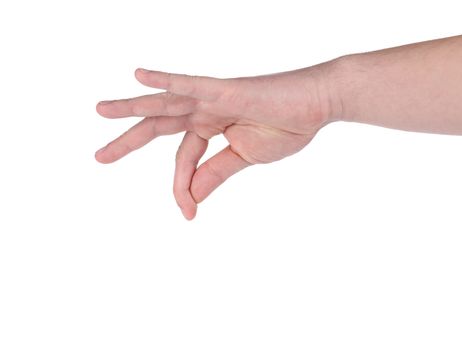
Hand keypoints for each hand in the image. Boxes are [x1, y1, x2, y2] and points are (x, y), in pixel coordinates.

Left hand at [96, 64, 338, 218]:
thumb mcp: (244, 158)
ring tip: (102, 110)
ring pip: (165, 102)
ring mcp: (213, 98)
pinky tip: (139, 76)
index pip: (185, 159)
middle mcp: (205, 110)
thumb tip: (191, 197)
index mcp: (211, 127)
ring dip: (132, 106)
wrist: (317, 107)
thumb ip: (215, 173)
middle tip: (101, 157)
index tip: (188, 214)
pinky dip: (166, 81)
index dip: (181, 187)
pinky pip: (191, 83)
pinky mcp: (226, 90)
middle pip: (159, 126)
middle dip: (129, 141)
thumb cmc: (287, 128)